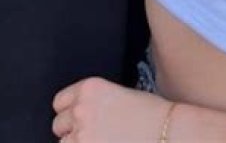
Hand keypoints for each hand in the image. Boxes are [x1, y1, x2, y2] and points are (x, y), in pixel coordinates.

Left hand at [52, 77, 170, 142]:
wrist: (167, 132)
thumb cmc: (149, 114)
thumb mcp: (117, 94)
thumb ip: (92, 102)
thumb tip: (77, 117)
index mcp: (89, 88)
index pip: (59, 102)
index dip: (69, 112)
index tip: (77, 120)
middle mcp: (81, 109)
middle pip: (58, 125)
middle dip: (71, 131)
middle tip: (90, 135)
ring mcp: (83, 135)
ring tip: (98, 142)